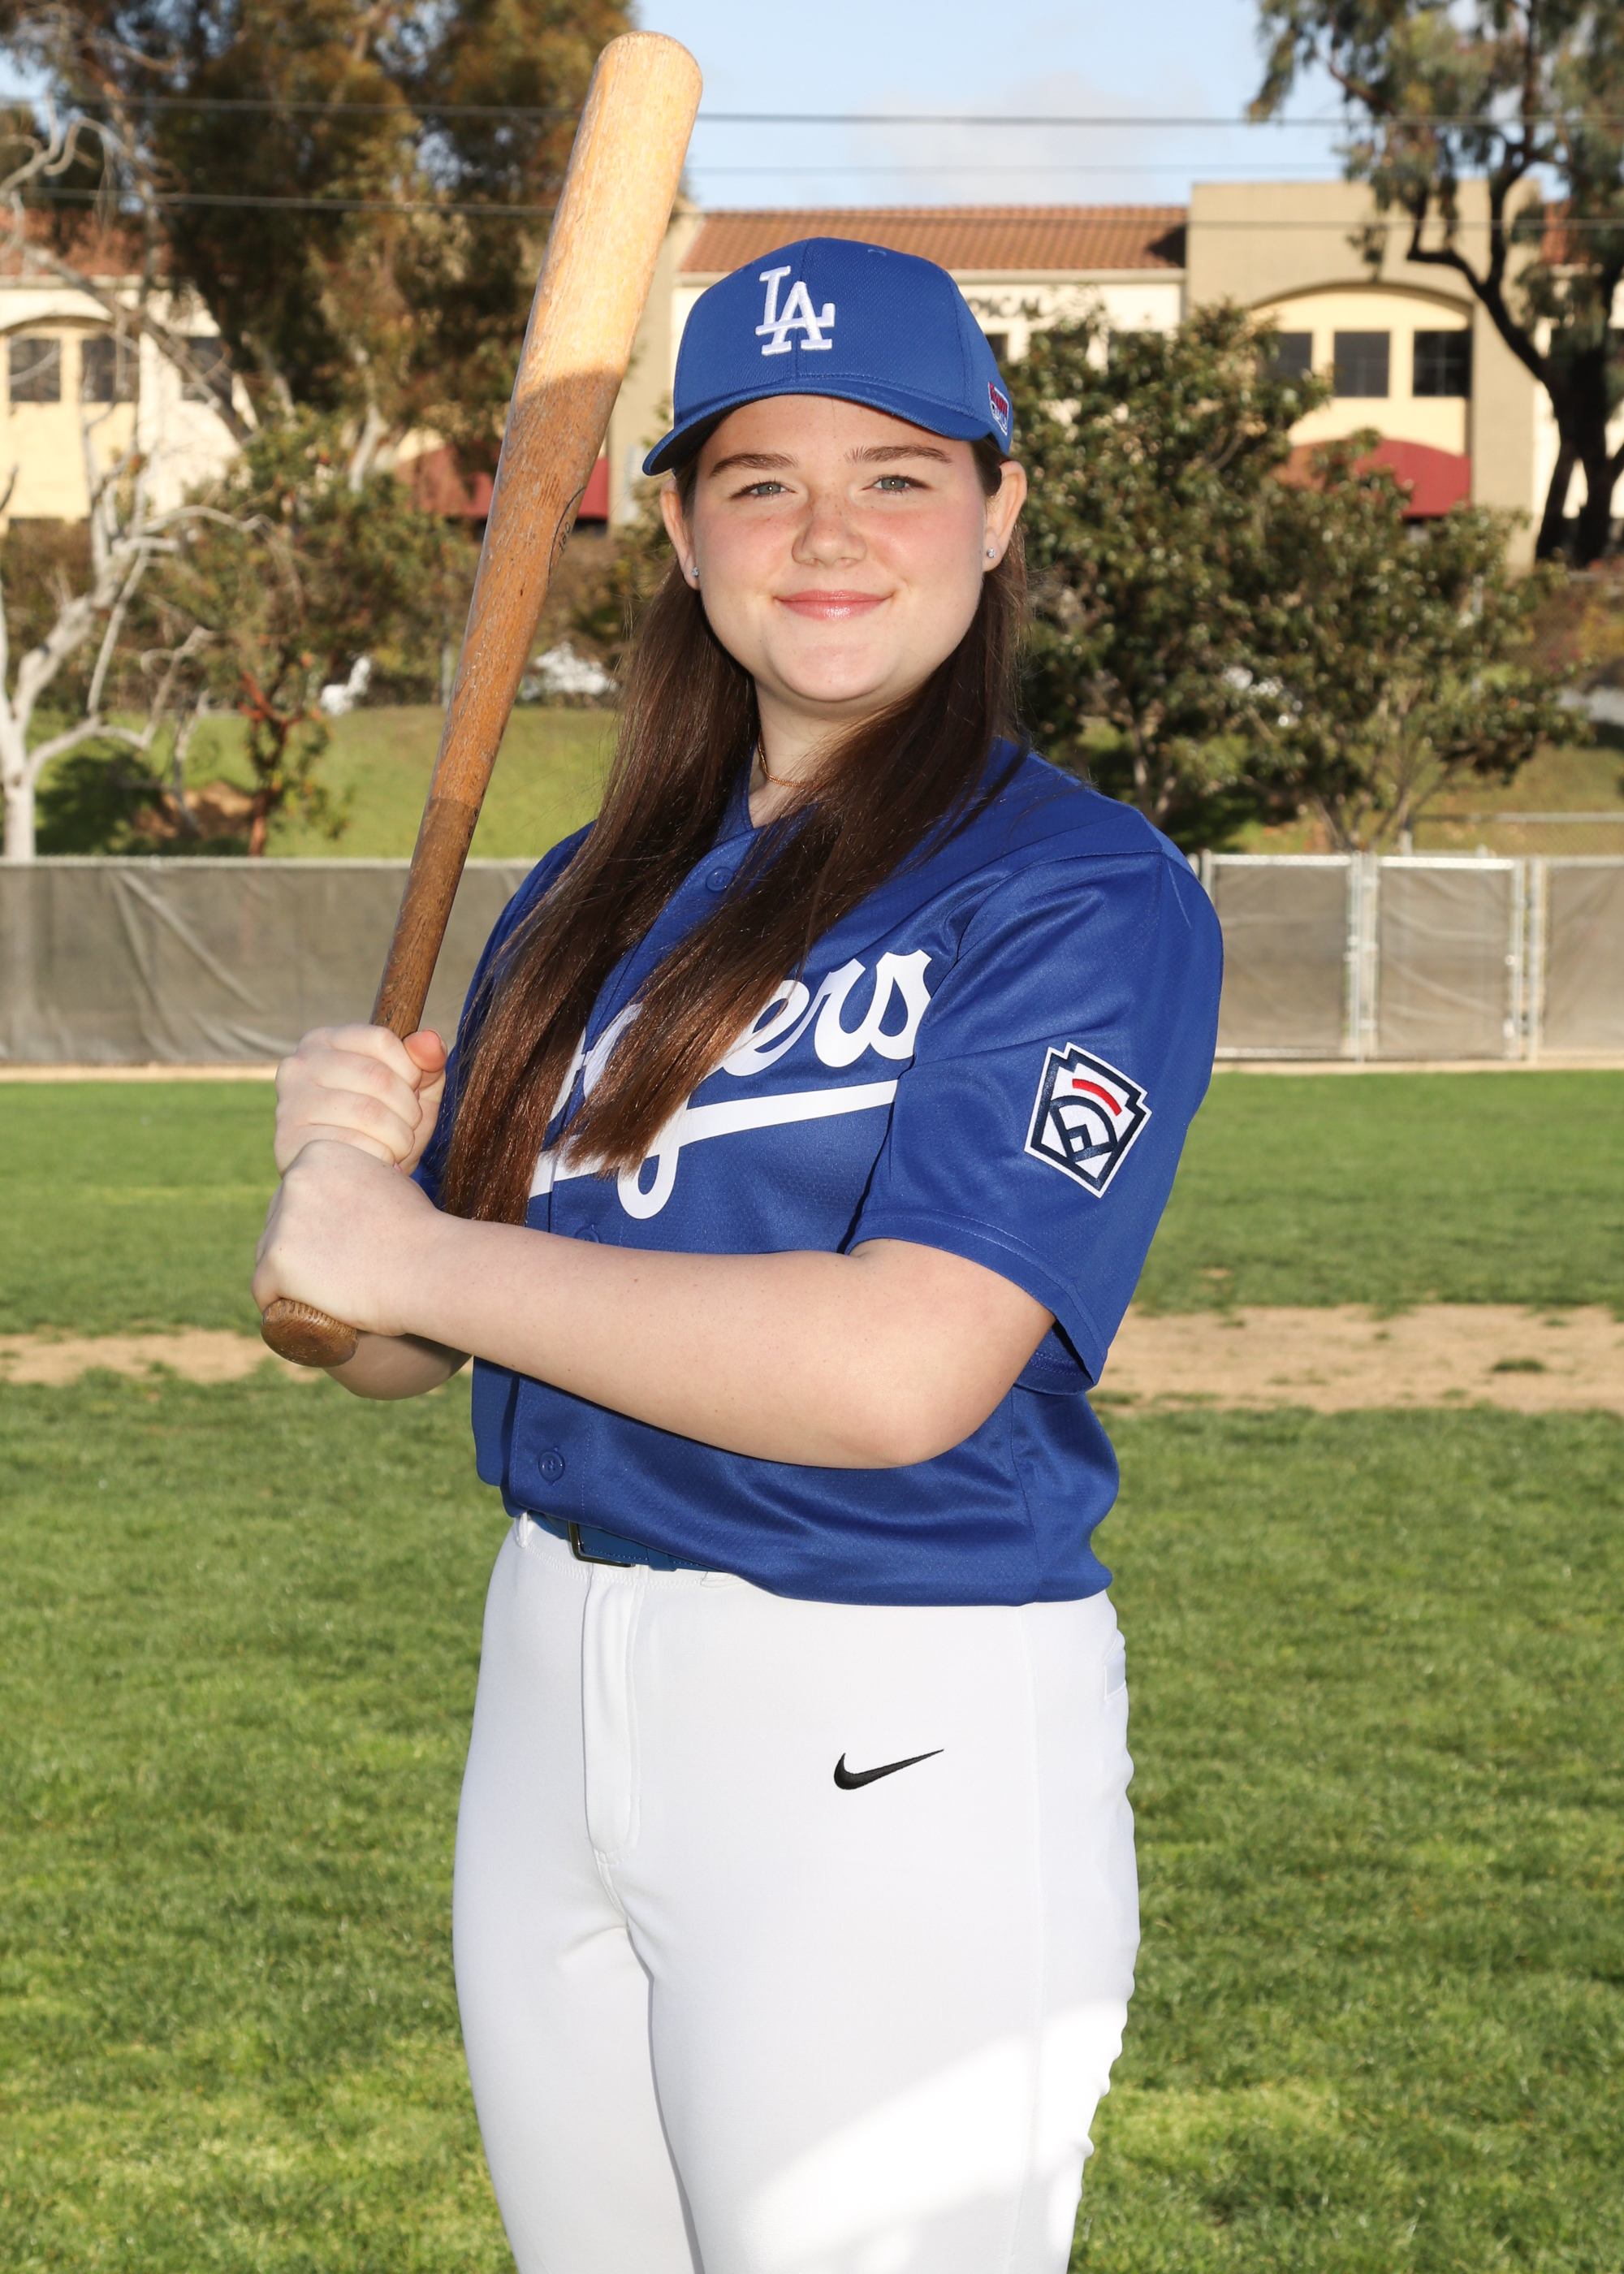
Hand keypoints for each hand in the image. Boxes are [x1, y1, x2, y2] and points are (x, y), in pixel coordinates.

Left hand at [253, 1139, 445, 1338]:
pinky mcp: (276, 1263)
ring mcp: (283, 1221)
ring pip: (267, 1254)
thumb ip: (367, 1179)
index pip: (298, 1193)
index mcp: (319, 1153)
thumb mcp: (393, 1182)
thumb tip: (373, 1179)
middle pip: (278, 1221)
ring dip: (288, 1275)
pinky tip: (300, 1314)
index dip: (313, 1222)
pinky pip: (263, 1289)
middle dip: (297, 1247)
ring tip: (322, 1295)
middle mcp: (294, 1179)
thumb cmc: (422, 1231)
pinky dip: (278, 1305)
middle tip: (331, 1274)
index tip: (337, 1244)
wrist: (429, 1266)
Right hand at [274, 1024, 446, 1174]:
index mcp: (325, 1041)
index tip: (413, 1092)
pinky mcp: (289, 1138)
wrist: (345, 1183)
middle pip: (377, 1077)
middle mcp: (300, 1064)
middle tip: (409, 1128)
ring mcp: (291, 1101)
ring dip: (399, 1137)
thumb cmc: (381, 1129)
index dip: (411, 1070)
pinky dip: (379, 1157)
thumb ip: (425, 1063)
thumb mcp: (411, 1092)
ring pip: (369, 1112)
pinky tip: (377, 1163)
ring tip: (397, 1148)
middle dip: (409, 1109)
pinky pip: (352, 1145)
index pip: (381, 1040)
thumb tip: (430, 1040)